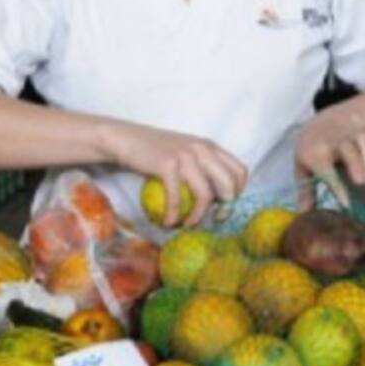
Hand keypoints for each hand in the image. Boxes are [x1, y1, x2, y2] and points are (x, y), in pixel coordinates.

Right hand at [100, 121, 247, 226]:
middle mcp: (202, 149)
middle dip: (226, 208)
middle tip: (213, 220)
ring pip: (205, 195)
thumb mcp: (184, 152)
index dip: (238, 192)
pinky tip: (168, 223)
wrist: (124, 139)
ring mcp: (185, 156)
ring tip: (187, 226)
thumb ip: (202, 167)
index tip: (224, 205)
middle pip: (230, 184)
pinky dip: (173, 215)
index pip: (240, 170)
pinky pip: (177, 198)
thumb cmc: (154, 152)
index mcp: (209, 146)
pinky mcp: (167, 165)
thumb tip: (217, 198)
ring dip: (198, 217)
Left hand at [295, 112, 364, 207]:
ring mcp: (353, 138)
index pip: (325, 168)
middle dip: (356, 164)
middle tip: (361, 182)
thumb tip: (304, 214)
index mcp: (316, 152)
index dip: (336, 186)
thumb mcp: (303, 168)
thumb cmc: (311, 152)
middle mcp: (335, 143)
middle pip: (348, 149)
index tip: (346, 204)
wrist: (321, 125)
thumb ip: (306, 191)